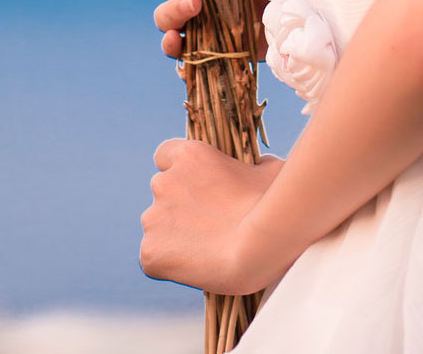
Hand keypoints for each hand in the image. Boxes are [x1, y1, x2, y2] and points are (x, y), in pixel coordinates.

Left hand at [138, 138, 291, 293]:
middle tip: (212, 224)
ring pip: (158, 227)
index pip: (166, 154)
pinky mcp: (149, 252)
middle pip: (163, 193)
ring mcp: (153, 219)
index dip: (181, 171)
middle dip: (181, 206)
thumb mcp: (270, 170)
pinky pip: (154, 258)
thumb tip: (259, 167)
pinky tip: (197, 267)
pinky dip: (170, 263)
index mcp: (188, 155)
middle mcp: (164, 182)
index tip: (199, 186)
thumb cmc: (273, 204)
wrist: (259, 248)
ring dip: (176, 235)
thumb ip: (255, 165)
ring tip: (209, 250)